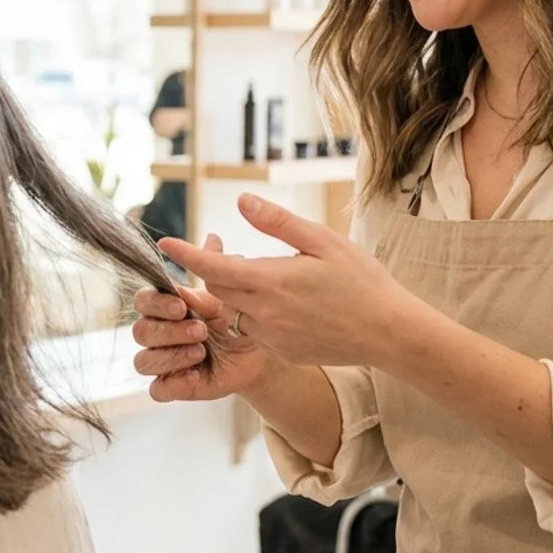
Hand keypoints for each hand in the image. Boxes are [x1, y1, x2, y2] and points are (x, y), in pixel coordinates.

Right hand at [131, 234, 270, 401]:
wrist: (256, 353)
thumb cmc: (236, 319)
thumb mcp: (228, 293)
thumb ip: (215, 268)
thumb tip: (212, 239)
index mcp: (165, 307)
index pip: (142, 301)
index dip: (157, 305)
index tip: (182, 307)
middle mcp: (158, 333)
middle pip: (140, 332)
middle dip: (170, 332)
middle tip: (200, 331)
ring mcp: (162, 361)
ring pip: (144, 361)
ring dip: (172, 356)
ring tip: (201, 351)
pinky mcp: (172, 385)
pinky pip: (157, 390)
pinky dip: (175, 382)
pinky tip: (197, 375)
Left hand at [157, 193, 426, 367]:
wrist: (388, 332)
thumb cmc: (361, 280)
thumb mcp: (322, 241)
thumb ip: (277, 222)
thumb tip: (241, 200)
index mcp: (271, 281)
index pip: (213, 267)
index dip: (186, 255)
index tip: (164, 244)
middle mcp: (264, 313)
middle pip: (219, 289)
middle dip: (215, 271)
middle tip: (226, 254)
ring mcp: (271, 337)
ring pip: (236, 311)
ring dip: (240, 294)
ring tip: (272, 281)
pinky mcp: (281, 352)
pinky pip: (256, 330)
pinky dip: (259, 314)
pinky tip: (289, 306)